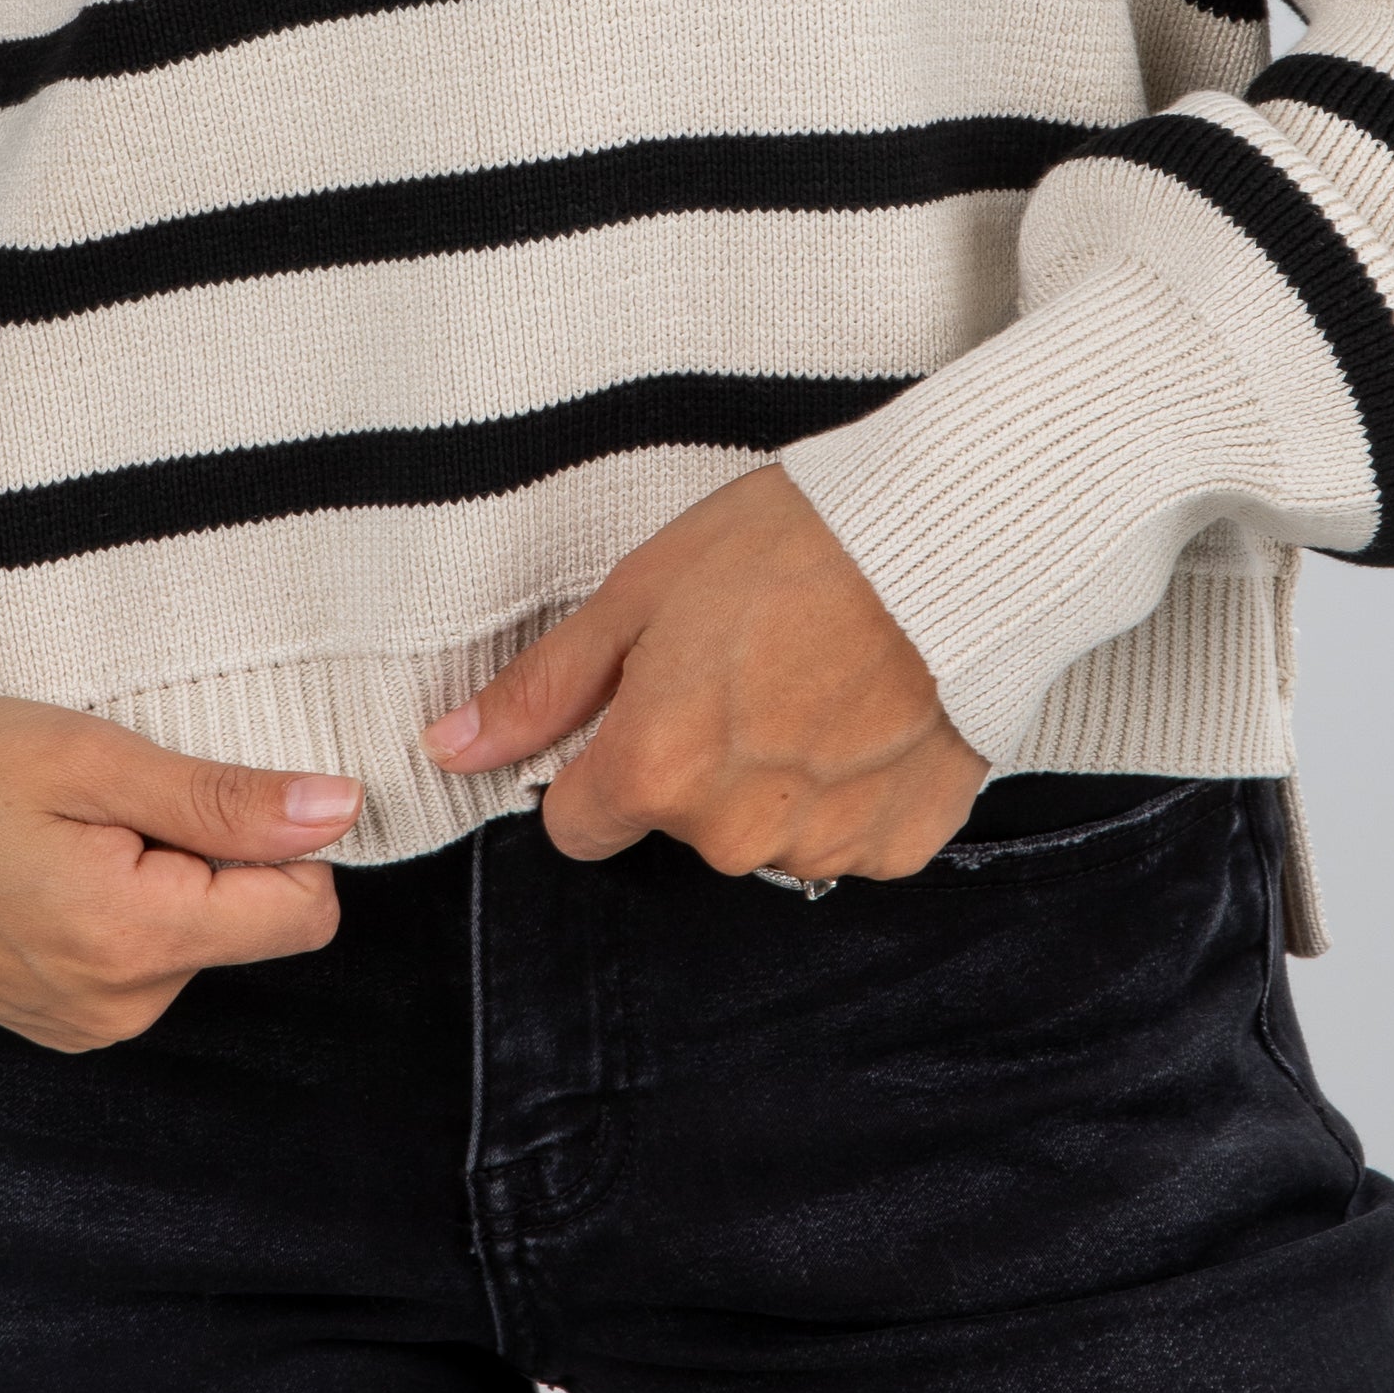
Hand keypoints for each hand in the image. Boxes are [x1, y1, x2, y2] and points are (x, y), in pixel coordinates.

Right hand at [0, 693, 360, 1049]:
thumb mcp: (94, 759)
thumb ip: (224, 798)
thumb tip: (338, 811)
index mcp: (135, 940)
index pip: (303, 911)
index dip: (280, 835)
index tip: (208, 787)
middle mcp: (122, 1006)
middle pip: (249, 921)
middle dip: (209, 852)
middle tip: (115, 803)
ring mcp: (89, 1024)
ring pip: (197, 937)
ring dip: (162, 875)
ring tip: (74, 830)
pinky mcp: (65, 1023)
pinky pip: (145, 960)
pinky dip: (123, 906)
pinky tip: (56, 866)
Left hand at [420, 464, 985, 881]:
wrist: (945, 544)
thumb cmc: (788, 547)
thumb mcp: (639, 592)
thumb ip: (542, 689)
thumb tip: (448, 748)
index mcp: (655, 772)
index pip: (578, 824)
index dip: (601, 758)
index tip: (647, 698)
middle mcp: (732, 835)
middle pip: (678, 823)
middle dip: (697, 759)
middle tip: (747, 662)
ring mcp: (822, 848)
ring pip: (762, 834)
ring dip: (776, 777)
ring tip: (817, 678)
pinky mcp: (899, 846)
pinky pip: (846, 836)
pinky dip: (852, 788)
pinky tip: (870, 711)